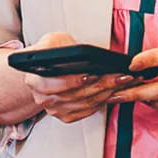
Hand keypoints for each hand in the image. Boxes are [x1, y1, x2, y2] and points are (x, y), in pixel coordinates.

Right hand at [22, 32, 137, 123]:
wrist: (47, 69)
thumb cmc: (51, 53)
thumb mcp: (51, 41)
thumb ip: (54, 45)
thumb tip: (67, 52)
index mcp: (34, 81)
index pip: (54, 84)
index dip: (74, 81)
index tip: (93, 74)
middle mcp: (43, 99)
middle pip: (76, 95)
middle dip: (102, 85)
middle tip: (120, 76)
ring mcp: (55, 110)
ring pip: (86, 103)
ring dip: (107, 92)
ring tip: (123, 81)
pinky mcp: (66, 116)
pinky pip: (88, 111)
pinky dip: (103, 101)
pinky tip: (114, 90)